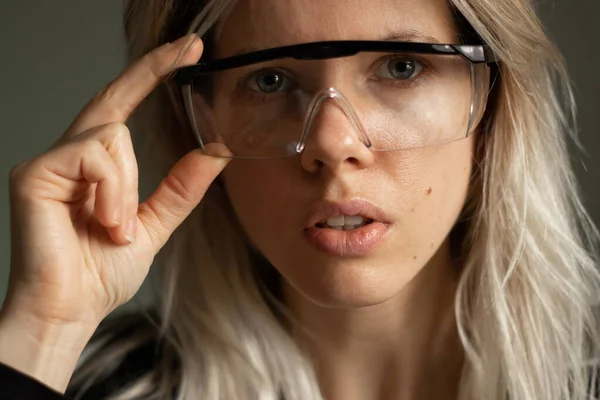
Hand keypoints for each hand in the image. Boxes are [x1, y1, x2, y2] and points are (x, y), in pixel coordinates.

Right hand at [5, 34, 226, 333]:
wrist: (71, 309)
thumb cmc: (103, 271)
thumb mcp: (154, 223)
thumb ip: (181, 187)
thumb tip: (214, 151)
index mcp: (96, 166)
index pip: (124, 108)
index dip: (152, 73)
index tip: (187, 50)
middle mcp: (71, 155)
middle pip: (115, 100)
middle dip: (154, 69)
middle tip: (194, 45)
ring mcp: (50, 161)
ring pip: (115, 137)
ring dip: (130, 188)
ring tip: (118, 227)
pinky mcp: (35, 172)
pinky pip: (96, 157)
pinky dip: (114, 192)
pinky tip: (106, 222)